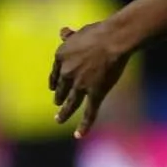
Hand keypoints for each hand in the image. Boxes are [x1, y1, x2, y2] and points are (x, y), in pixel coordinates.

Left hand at [50, 21, 131, 137]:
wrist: (113, 39)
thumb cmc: (99, 32)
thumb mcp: (80, 32)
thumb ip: (71, 36)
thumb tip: (63, 31)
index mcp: (60, 57)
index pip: (55, 73)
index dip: (54, 81)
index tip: (53, 87)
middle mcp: (67, 73)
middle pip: (61, 88)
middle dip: (59, 97)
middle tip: (57, 103)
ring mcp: (80, 85)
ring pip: (70, 103)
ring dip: (64, 113)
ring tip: (58, 119)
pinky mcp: (95, 93)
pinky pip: (89, 113)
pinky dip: (84, 125)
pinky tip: (78, 135)